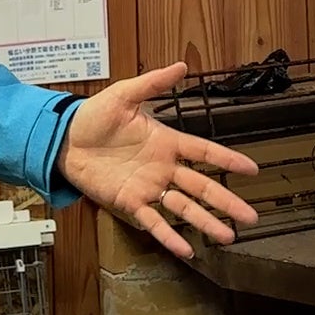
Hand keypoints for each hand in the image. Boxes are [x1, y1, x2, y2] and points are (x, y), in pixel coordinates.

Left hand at [56, 61, 259, 258]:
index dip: (227, 159)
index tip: (251, 169)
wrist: (63, 139)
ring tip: (228, 235)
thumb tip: (181, 65)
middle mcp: (162, 168)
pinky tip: (186, 249)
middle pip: (201, 186)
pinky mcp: (129, 202)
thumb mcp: (124, 94)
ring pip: (184, 208)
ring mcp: (148, 187)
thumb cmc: (93, 116)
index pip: (204, 151)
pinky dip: (169, 236)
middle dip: (226, 201)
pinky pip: (154, 221)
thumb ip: (153, 83)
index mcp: (165, 142)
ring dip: (206, 222)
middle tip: (250, 215)